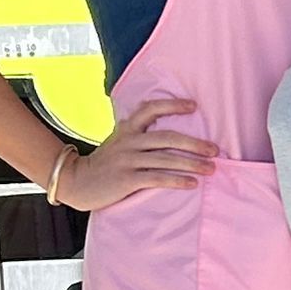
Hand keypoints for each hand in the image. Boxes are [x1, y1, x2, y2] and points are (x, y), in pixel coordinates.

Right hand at [58, 97, 216, 210]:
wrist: (76, 181)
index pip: (150, 108)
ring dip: (192, 164)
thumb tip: (165, 129)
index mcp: (128, 128)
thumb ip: (137, 134)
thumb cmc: (104, 163)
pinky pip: (156, 178)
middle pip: (167, 137)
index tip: (193, 106)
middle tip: (215, 150)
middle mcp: (129, 141)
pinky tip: (192, 184)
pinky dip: (177, 181)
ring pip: (166, 159)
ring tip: (211, 169)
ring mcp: (127, 160)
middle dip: (194, 143)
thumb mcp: (118, 141)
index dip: (172, 105)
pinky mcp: (126, 179)